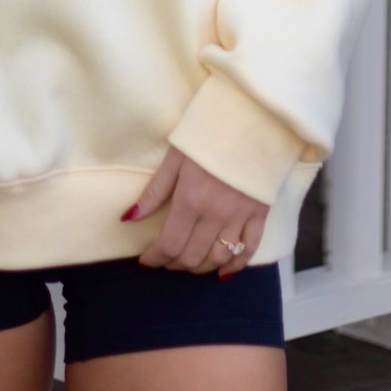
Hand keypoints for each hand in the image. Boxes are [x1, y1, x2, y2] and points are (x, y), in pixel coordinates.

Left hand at [122, 144, 268, 276]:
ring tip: (188, 264)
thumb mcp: (175, 158)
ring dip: (200, 268)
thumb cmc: (208, 134)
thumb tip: (130, 218)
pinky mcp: (260, 214)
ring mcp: (240, 217)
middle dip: (174, 264)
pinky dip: (236, 265)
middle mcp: (215, 215)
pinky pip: (249, 249)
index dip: (155, 258)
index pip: (169, 244)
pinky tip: (223, 271)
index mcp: (190, 200)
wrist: (252, 119)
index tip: (147, 261)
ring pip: (218, 258)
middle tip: (165, 261)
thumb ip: (154, 192)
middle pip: (192, 256)